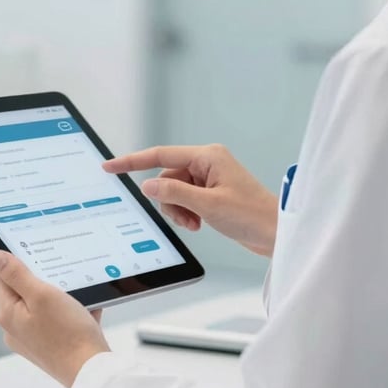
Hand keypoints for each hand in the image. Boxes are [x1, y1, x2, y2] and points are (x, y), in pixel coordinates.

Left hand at [0, 250, 109, 387]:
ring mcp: (31, 338)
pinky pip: (55, 318)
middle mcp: (15, 328)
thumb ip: (16, 274)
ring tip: (74, 294)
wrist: (91, 370)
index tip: (32, 250)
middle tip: (59, 271)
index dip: (14, 259)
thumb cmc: (68, 333)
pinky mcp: (48, 345)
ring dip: (57, 293)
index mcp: (8, 314)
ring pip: (40, 303)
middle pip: (20, 290)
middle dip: (40, 277)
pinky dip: (68, 310)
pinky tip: (83, 309)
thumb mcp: (41, 294)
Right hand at [103, 144, 277, 256]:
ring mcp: (209, 177)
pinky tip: (199, 223)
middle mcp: (207, 162)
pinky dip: (186, 213)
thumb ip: (175, 193)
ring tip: (195, 224)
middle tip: (185, 220)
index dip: (133, 161)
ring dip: (179, 210)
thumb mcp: (208, 205)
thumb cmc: (252, 214)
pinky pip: (186, 199)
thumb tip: (148, 185)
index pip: (161, 154)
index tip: (110, 166)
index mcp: (207, 156)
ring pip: (175, 191)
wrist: (276, 232)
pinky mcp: (212, 192)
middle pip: (168, 177)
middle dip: (169, 201)